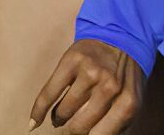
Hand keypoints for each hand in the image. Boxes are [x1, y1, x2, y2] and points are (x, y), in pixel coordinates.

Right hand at [30, 39, 144, 131]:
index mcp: (128, 104)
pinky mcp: (72, 61)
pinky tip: (34, 123)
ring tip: (63, 115)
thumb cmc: (124, 78)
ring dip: (59, 119)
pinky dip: (38, 112)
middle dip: (71, 131)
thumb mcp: (129, 104)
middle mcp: (110, 88)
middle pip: (78, 128)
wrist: (121, 37)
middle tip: (70, 127)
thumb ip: (115, 126)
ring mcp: (90, 73)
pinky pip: (48, 95)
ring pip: (63, 113)